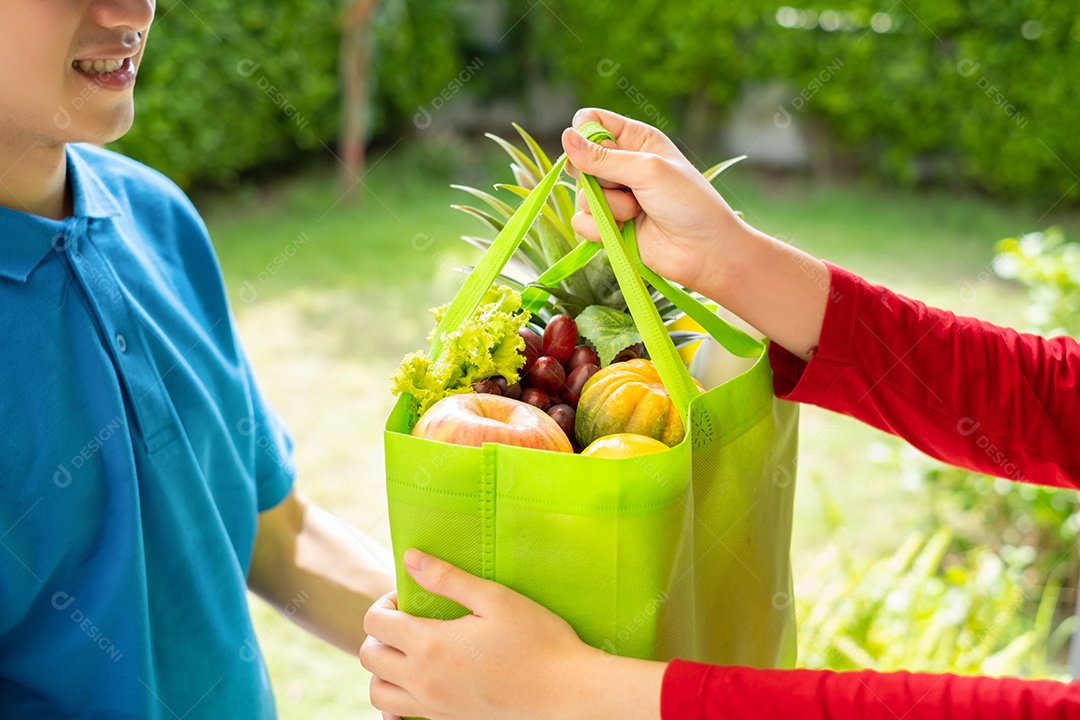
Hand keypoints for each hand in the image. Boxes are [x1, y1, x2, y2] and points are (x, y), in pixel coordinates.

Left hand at [360, 549, 663, 719]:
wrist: (567, 692)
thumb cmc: (538, 640)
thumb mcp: (495, 599)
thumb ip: (448, 578)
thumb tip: (409, 558)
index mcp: (431, 646)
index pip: (375, 623)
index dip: (385, 603)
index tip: (410, 598)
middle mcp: (423, 681)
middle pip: (368, 657)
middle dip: (379, 633)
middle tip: (410, 620)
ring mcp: (434, 708)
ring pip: (377, 692)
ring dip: (383, 668)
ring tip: (412, 651)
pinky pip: (400, 716)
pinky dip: (396, 700)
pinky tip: (420, 683)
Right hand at [562, 107, 829, 358]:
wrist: (705, 252)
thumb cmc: (688, 203)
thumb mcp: (647, 170)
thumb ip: (603, 158)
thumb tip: (564, 137)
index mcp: (636, 140)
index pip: (591, 121)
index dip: (584, 133)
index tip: (594, 151)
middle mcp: (622, 165)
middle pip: (579, 159)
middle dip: (595, 175)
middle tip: (623, 184)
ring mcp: (614, 197)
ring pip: (580, 194)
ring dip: (606, 206)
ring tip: (636, 212)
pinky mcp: (609, 226)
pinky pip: (581, 222)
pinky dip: (599, 228)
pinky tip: (626, 230)